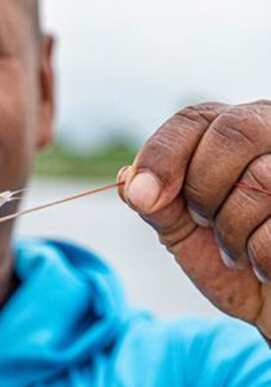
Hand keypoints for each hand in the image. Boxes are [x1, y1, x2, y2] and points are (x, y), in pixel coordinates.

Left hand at [120, 101, 270, 336]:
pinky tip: (263, 266)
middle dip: (204, 187)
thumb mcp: (182, 230)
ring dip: (233, 231)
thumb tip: (128, 179)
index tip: (141, 197)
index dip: (162, 155)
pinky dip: (261, 257)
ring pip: (262, 179)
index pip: (193, 120)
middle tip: (203, 222)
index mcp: (235, 132)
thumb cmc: (231, 259)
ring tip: (236, 252)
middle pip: (234, 132)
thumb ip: (156, 203)